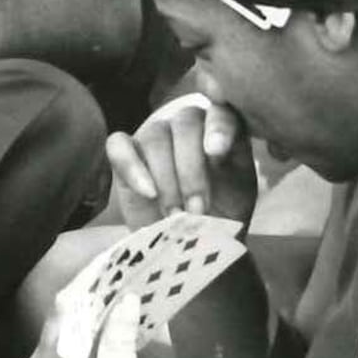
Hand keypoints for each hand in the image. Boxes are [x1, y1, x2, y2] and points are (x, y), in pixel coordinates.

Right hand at [105, 94, 257, 227]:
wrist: (188, 245)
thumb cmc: (219, 221)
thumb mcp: (238, 201)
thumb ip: (233, 176)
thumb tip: (218, 158)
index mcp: (224, 131)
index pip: (223, 112)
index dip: (218, 127)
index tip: (216, 152)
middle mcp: (189, 126)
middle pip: (186, 123)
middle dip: (191, 169)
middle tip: (197, 210)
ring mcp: (155, 136)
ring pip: (156, 136)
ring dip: (166, 177)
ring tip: (175, 215)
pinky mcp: (125, 153)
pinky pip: (118, 145)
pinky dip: (132, 167)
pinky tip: (148, 193)